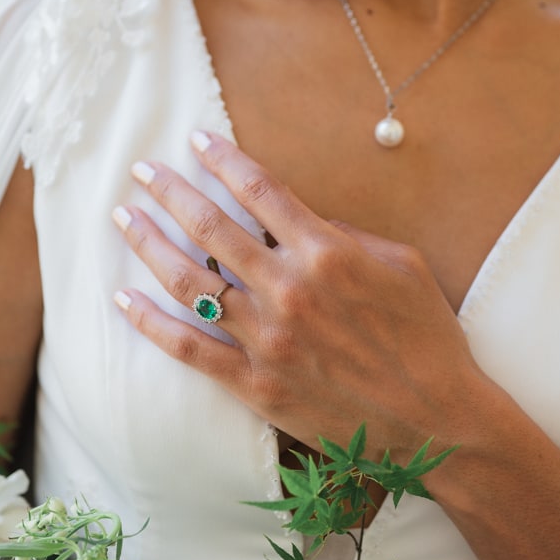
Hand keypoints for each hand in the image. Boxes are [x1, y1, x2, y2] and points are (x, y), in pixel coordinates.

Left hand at [113, 131, 500, 460]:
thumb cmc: (426, 337)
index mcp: (326, 252)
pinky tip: (124, 298)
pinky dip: (150, 322)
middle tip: (142, 171)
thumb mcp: (403, 265)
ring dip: (150, 244)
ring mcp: (266, 339)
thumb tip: (298, 219)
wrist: (435, 421)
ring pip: (189, 282)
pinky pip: (188, 348)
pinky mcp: (255, 383)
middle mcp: (288, 289)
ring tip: (125, 218)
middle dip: (171, 191)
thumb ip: (347, 234)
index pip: (259, 189)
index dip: (223, 158)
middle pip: (211, 227)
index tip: (196, 138)